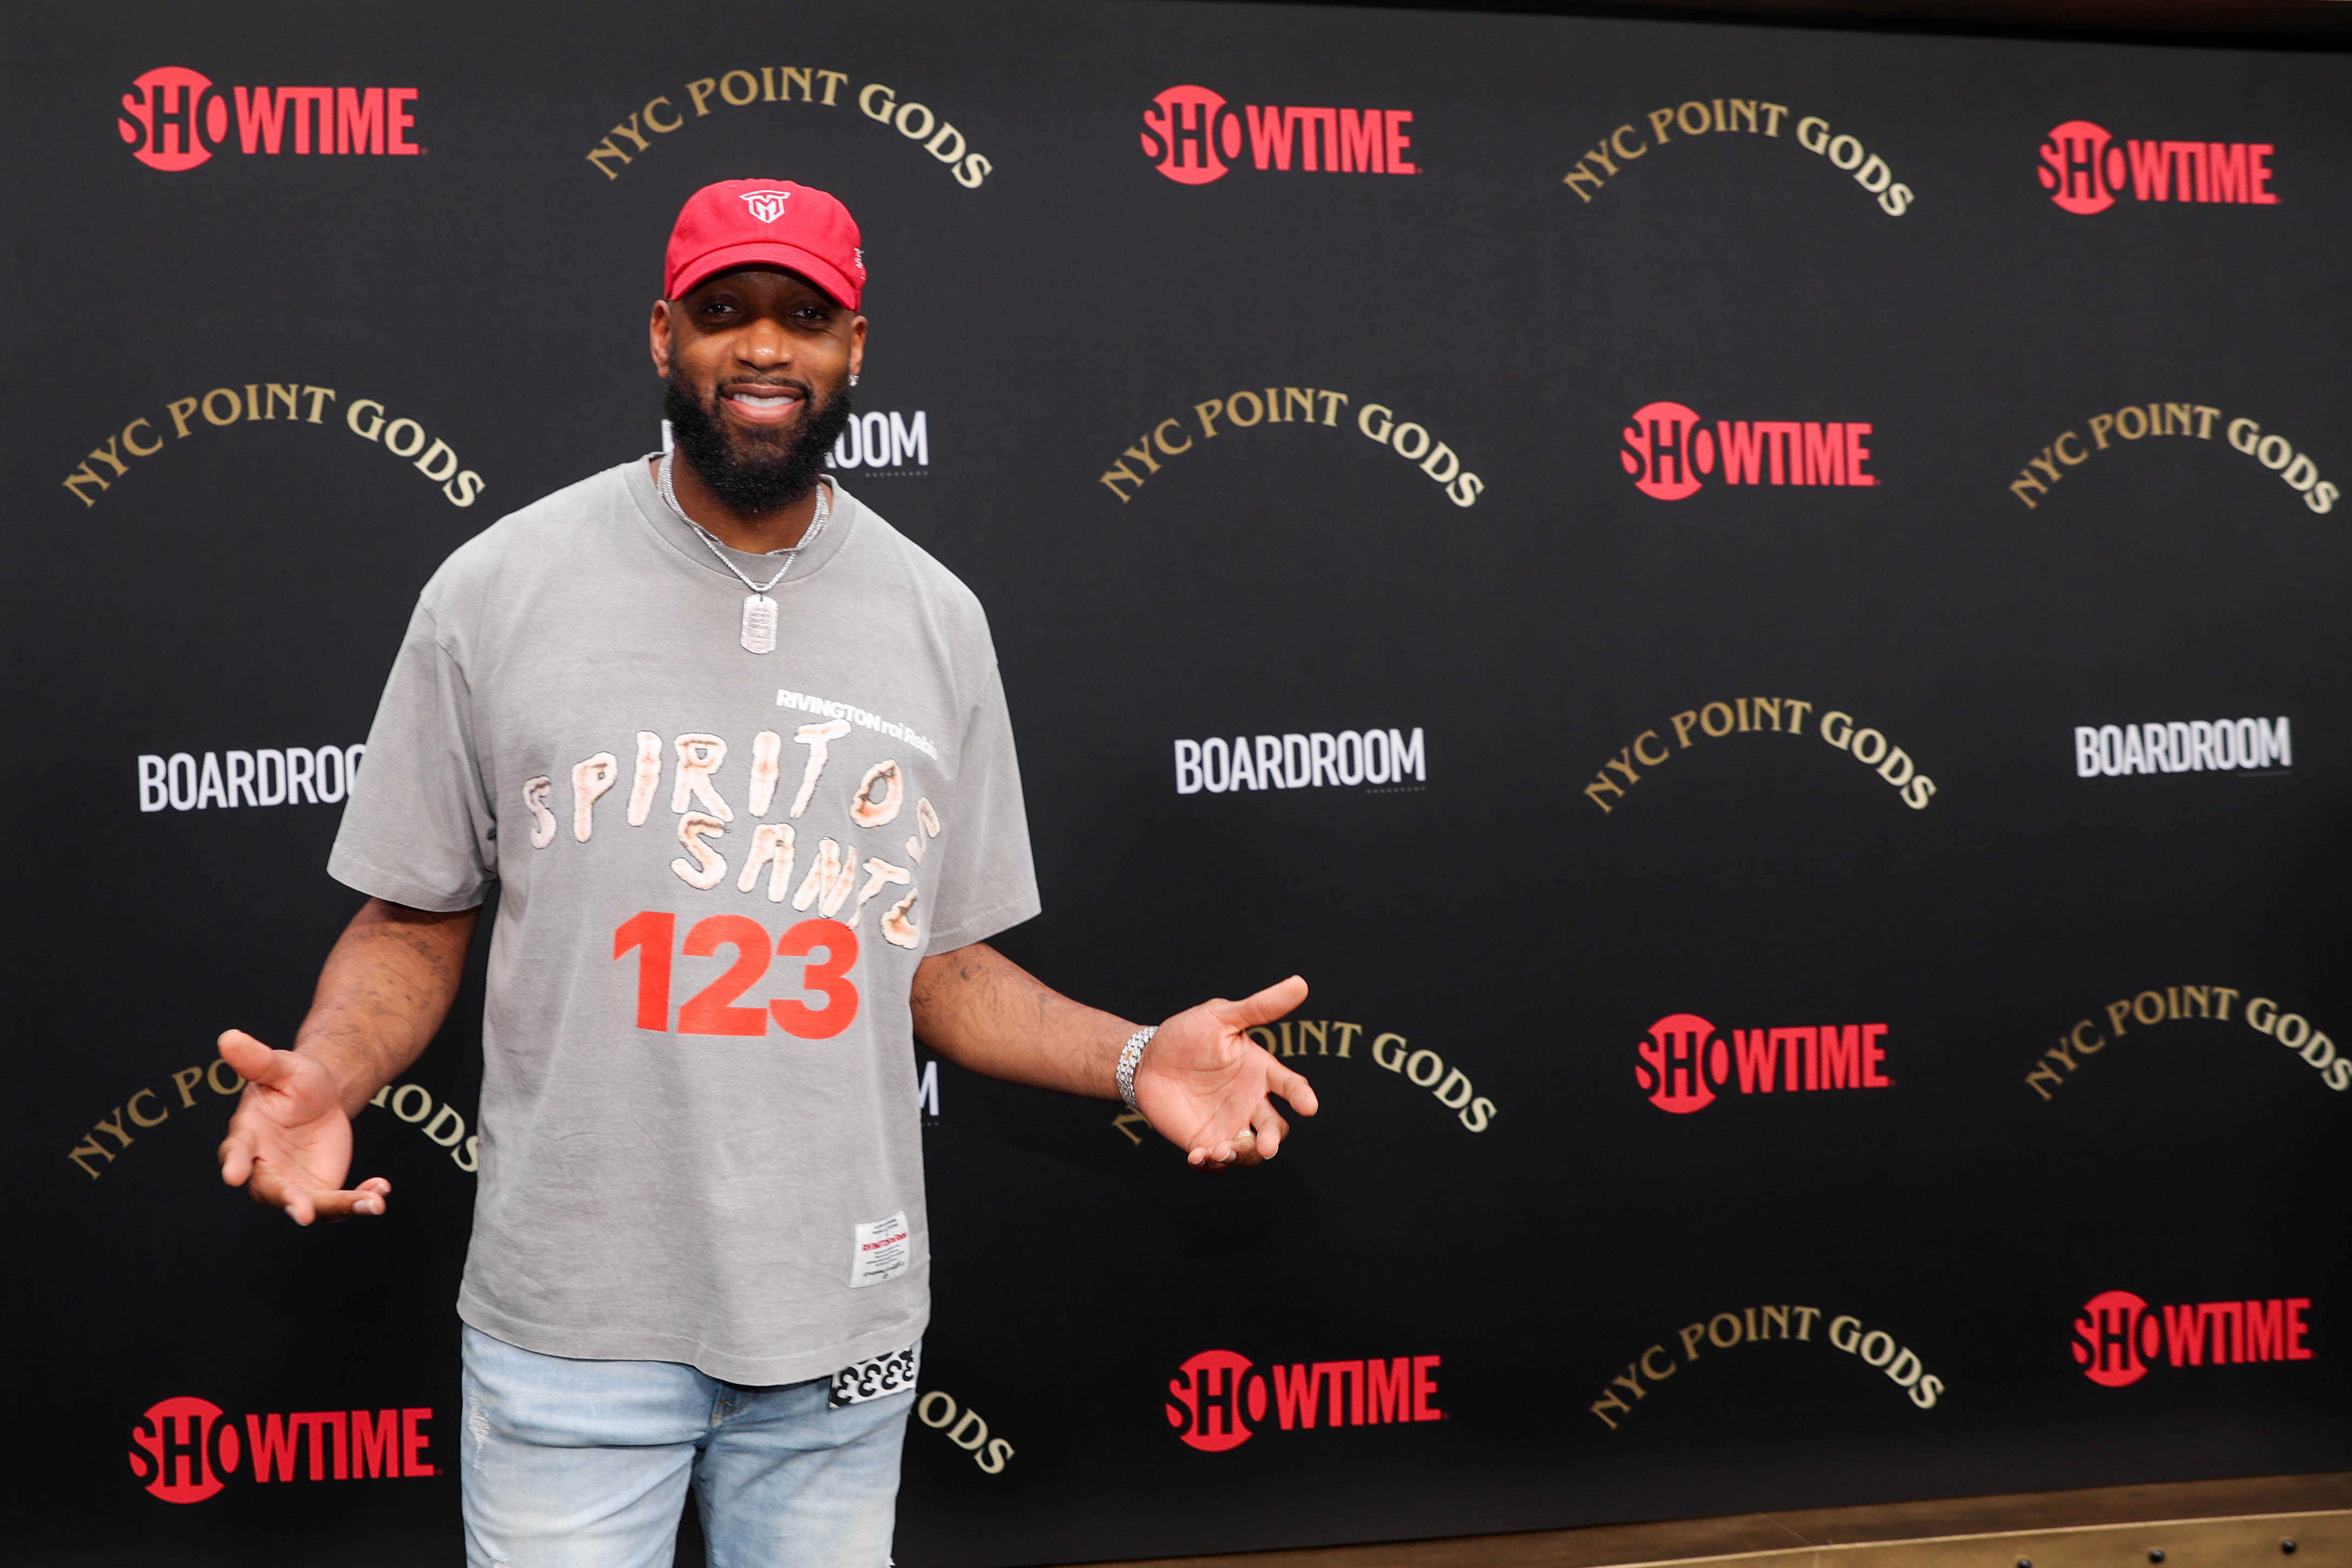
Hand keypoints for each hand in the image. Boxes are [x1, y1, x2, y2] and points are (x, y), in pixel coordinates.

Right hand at [215, 1030, 390, 1224]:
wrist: (324, 1096)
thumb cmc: (293, 1080)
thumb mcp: (282, 1066)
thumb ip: (258, 1059)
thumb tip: (228, 1037)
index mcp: (248, 1135)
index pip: (237, 1150)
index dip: (234, 1162)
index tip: (233, 1176)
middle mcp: (264, 1166)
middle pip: (271, 1189)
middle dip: (288, 1201)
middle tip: (305, 1213)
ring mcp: (292, 1183)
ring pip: (310, 1205)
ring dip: (340, 1207)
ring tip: (373, 1204)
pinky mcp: (319, 1190)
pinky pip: (337, 1205)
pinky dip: (359, 1202)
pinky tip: (380, 1193)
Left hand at [1135, 976, 1318, 1169]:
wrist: (1146, 1061)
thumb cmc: (1187, 1034)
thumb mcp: (1221, 1016)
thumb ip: (1259, 1007)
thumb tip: (1300, 982)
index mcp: (1261, 1072)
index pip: (1291, 1087)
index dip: (1302, 1097)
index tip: (1309, 1106)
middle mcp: (1251, 1102)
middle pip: (1276, 1128)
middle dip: (1274, 1139)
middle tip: (1266, 1146)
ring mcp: (1230, 1124)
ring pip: (1251, 1151)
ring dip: (1243, 1154)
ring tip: (1220, 1150)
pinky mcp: (1205, 1142)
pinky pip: (1218, 1162)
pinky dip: (1212, 1163)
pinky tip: (1198, 1156)